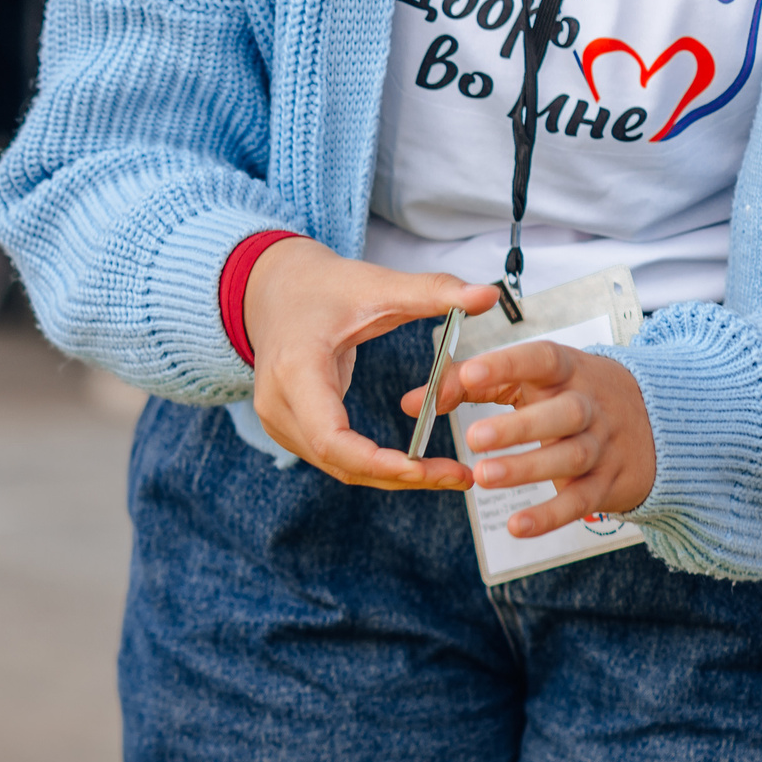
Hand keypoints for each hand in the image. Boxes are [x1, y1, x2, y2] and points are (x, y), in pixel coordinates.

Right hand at [240, 238, 494, 489]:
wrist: (273, 291)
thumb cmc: (321, 287)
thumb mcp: (377, 284)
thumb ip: (432, 292)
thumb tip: (488, 295)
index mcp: (296, 371)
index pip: (332, 438)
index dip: (378, 461)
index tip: (425, 468)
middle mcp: (279, 406)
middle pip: (340, 462)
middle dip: (400, 476)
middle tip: (460, 476)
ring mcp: (279, 423)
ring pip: (339, 468)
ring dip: (391, 477)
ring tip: (447, 474)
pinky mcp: (289, 429)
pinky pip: (334, 459)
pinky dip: (375, 466)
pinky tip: (414, 463)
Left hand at [406, 339, 654, 535]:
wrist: (659, 423)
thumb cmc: (571, 395)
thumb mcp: (531, 380)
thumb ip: (470, 386)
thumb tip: (411, 403)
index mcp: (568, 371)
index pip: (542, 359)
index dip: (508, 364)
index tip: (470, 373)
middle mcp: (591, 405)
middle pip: (564, 413)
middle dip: (520, 426)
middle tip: (473, 437)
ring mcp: (603, 445)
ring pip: (570, 457)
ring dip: (527, 469)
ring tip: (484, 477)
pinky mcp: (606, 484)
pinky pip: (580, 502)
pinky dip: (549, 516)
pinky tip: (516, 526)